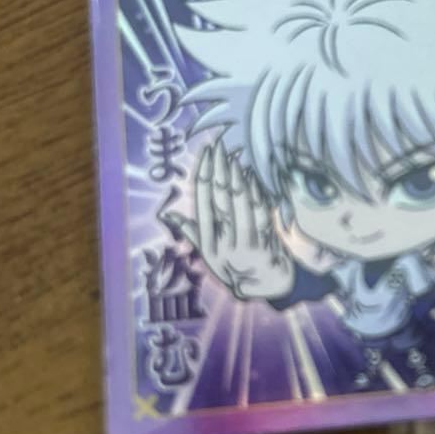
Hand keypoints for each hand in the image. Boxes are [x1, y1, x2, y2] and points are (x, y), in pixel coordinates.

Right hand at [194, 141, 294, 299]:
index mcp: (208, 245)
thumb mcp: (210, 256)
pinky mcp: (265, 246)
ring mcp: (245, 247)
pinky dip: (256, 193)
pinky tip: (252, 176)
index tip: (206, 154)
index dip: (204, 177)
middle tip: (218, 145)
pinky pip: (260, 214)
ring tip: (233, 156)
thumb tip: (168, 214)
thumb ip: (192, 232)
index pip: (203, 204)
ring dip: (237, 178)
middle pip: (221, 200)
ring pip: (240, 205)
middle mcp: (224, 245)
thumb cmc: (235, 267)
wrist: (266, 287)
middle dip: (219, 170)